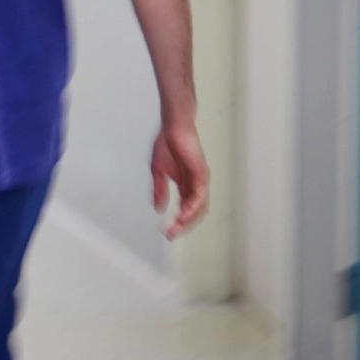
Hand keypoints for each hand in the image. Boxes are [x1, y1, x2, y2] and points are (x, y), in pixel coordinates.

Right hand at [152, 120, 208, 236]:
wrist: (173, 125)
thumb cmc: (167, 142)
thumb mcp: (158, 170)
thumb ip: (159, 190)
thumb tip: (158, 208)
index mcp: (185, 184)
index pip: (185, 208)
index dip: (177, 221)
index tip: (166, 231)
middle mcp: (195, 184)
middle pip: (194, 212)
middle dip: (183, 225)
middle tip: (171, 234)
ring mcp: (200, 180)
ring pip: (199, 207)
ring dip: (188, 220)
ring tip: (176, 228)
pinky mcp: (201, 173)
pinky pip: (200, 195)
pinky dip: (192, 207)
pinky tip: (183, 214)